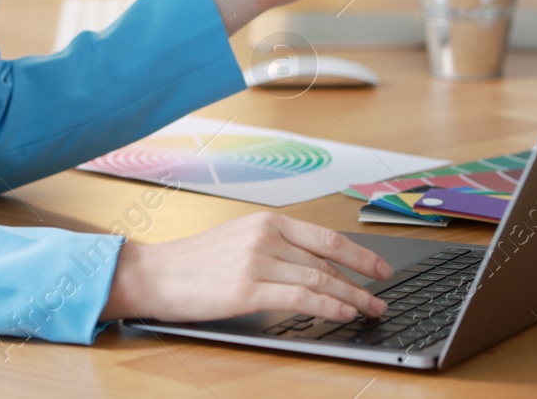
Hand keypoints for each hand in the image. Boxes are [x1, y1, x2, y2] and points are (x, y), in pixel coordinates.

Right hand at [98, 212, 390, 324]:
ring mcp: (256, 262)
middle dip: (361, 280)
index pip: (325, 237)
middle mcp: (264, 236)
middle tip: (381, 295)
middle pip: (327, 260)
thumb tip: (316, 265)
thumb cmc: (194, 262)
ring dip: (352, 297)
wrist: (155, 274)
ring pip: (319, 280)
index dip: (359, 253)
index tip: (380, 267)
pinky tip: (343, 314)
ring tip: (370, 309)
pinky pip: (300, 298)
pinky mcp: (246, 290)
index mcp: (266, 222)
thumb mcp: (239, 240)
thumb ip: (275, 247)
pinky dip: (328, 306)